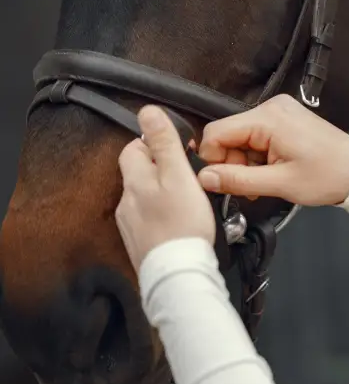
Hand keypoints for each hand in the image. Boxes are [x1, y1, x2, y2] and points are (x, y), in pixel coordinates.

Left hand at [116, 106, 215, 272]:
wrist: (179, 272)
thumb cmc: (183, 224)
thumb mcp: (179, 174)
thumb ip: (164, 142)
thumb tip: (147, 112)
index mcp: (135, 180)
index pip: (132, 148)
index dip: (153, 144)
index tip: (176, 151)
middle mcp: (126, 200)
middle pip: (138, 172)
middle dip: (160, 169)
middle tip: (186, 175)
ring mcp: (130, 223)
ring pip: (144, 196)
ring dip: (162, 193)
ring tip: (187, 200)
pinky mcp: (140, 241)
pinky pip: (148, 219)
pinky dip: (162, 215)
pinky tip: (179, 221)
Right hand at [197, 94, 348, 206]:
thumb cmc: (325, 177)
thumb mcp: (279, 184)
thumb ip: (237, 179)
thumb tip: (203, 178)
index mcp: (268, 118)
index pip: (216, 132)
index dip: (212, 159)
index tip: (223, 181)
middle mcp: (270, 107)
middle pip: (228, 134)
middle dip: (232, 163)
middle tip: (248, 187)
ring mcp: (279, 111)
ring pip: (241, 137)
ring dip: (245, 162)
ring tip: (264, 182)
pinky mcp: (284, 118)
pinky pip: (256, 136)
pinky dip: (257, 156)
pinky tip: (270, 171)